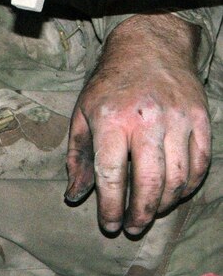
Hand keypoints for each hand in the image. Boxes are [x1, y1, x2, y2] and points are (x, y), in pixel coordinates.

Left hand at [64, 14, 210, 235]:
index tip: (109, 225)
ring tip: (150, 213)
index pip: (111, 175)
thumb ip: (78, 156)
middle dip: (140, 213)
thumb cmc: (109, 84)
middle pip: (148, 183)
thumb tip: (75, 194)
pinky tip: (173, 194)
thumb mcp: (82, 114)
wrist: (148, 47)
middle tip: (132, 227)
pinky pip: (198, 164)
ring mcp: (178, 120)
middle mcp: (146, 121)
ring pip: (176, 179)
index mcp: (111, 120)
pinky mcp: (200, 120)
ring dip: (163, 204)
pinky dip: (188, 186)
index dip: (110, 207)